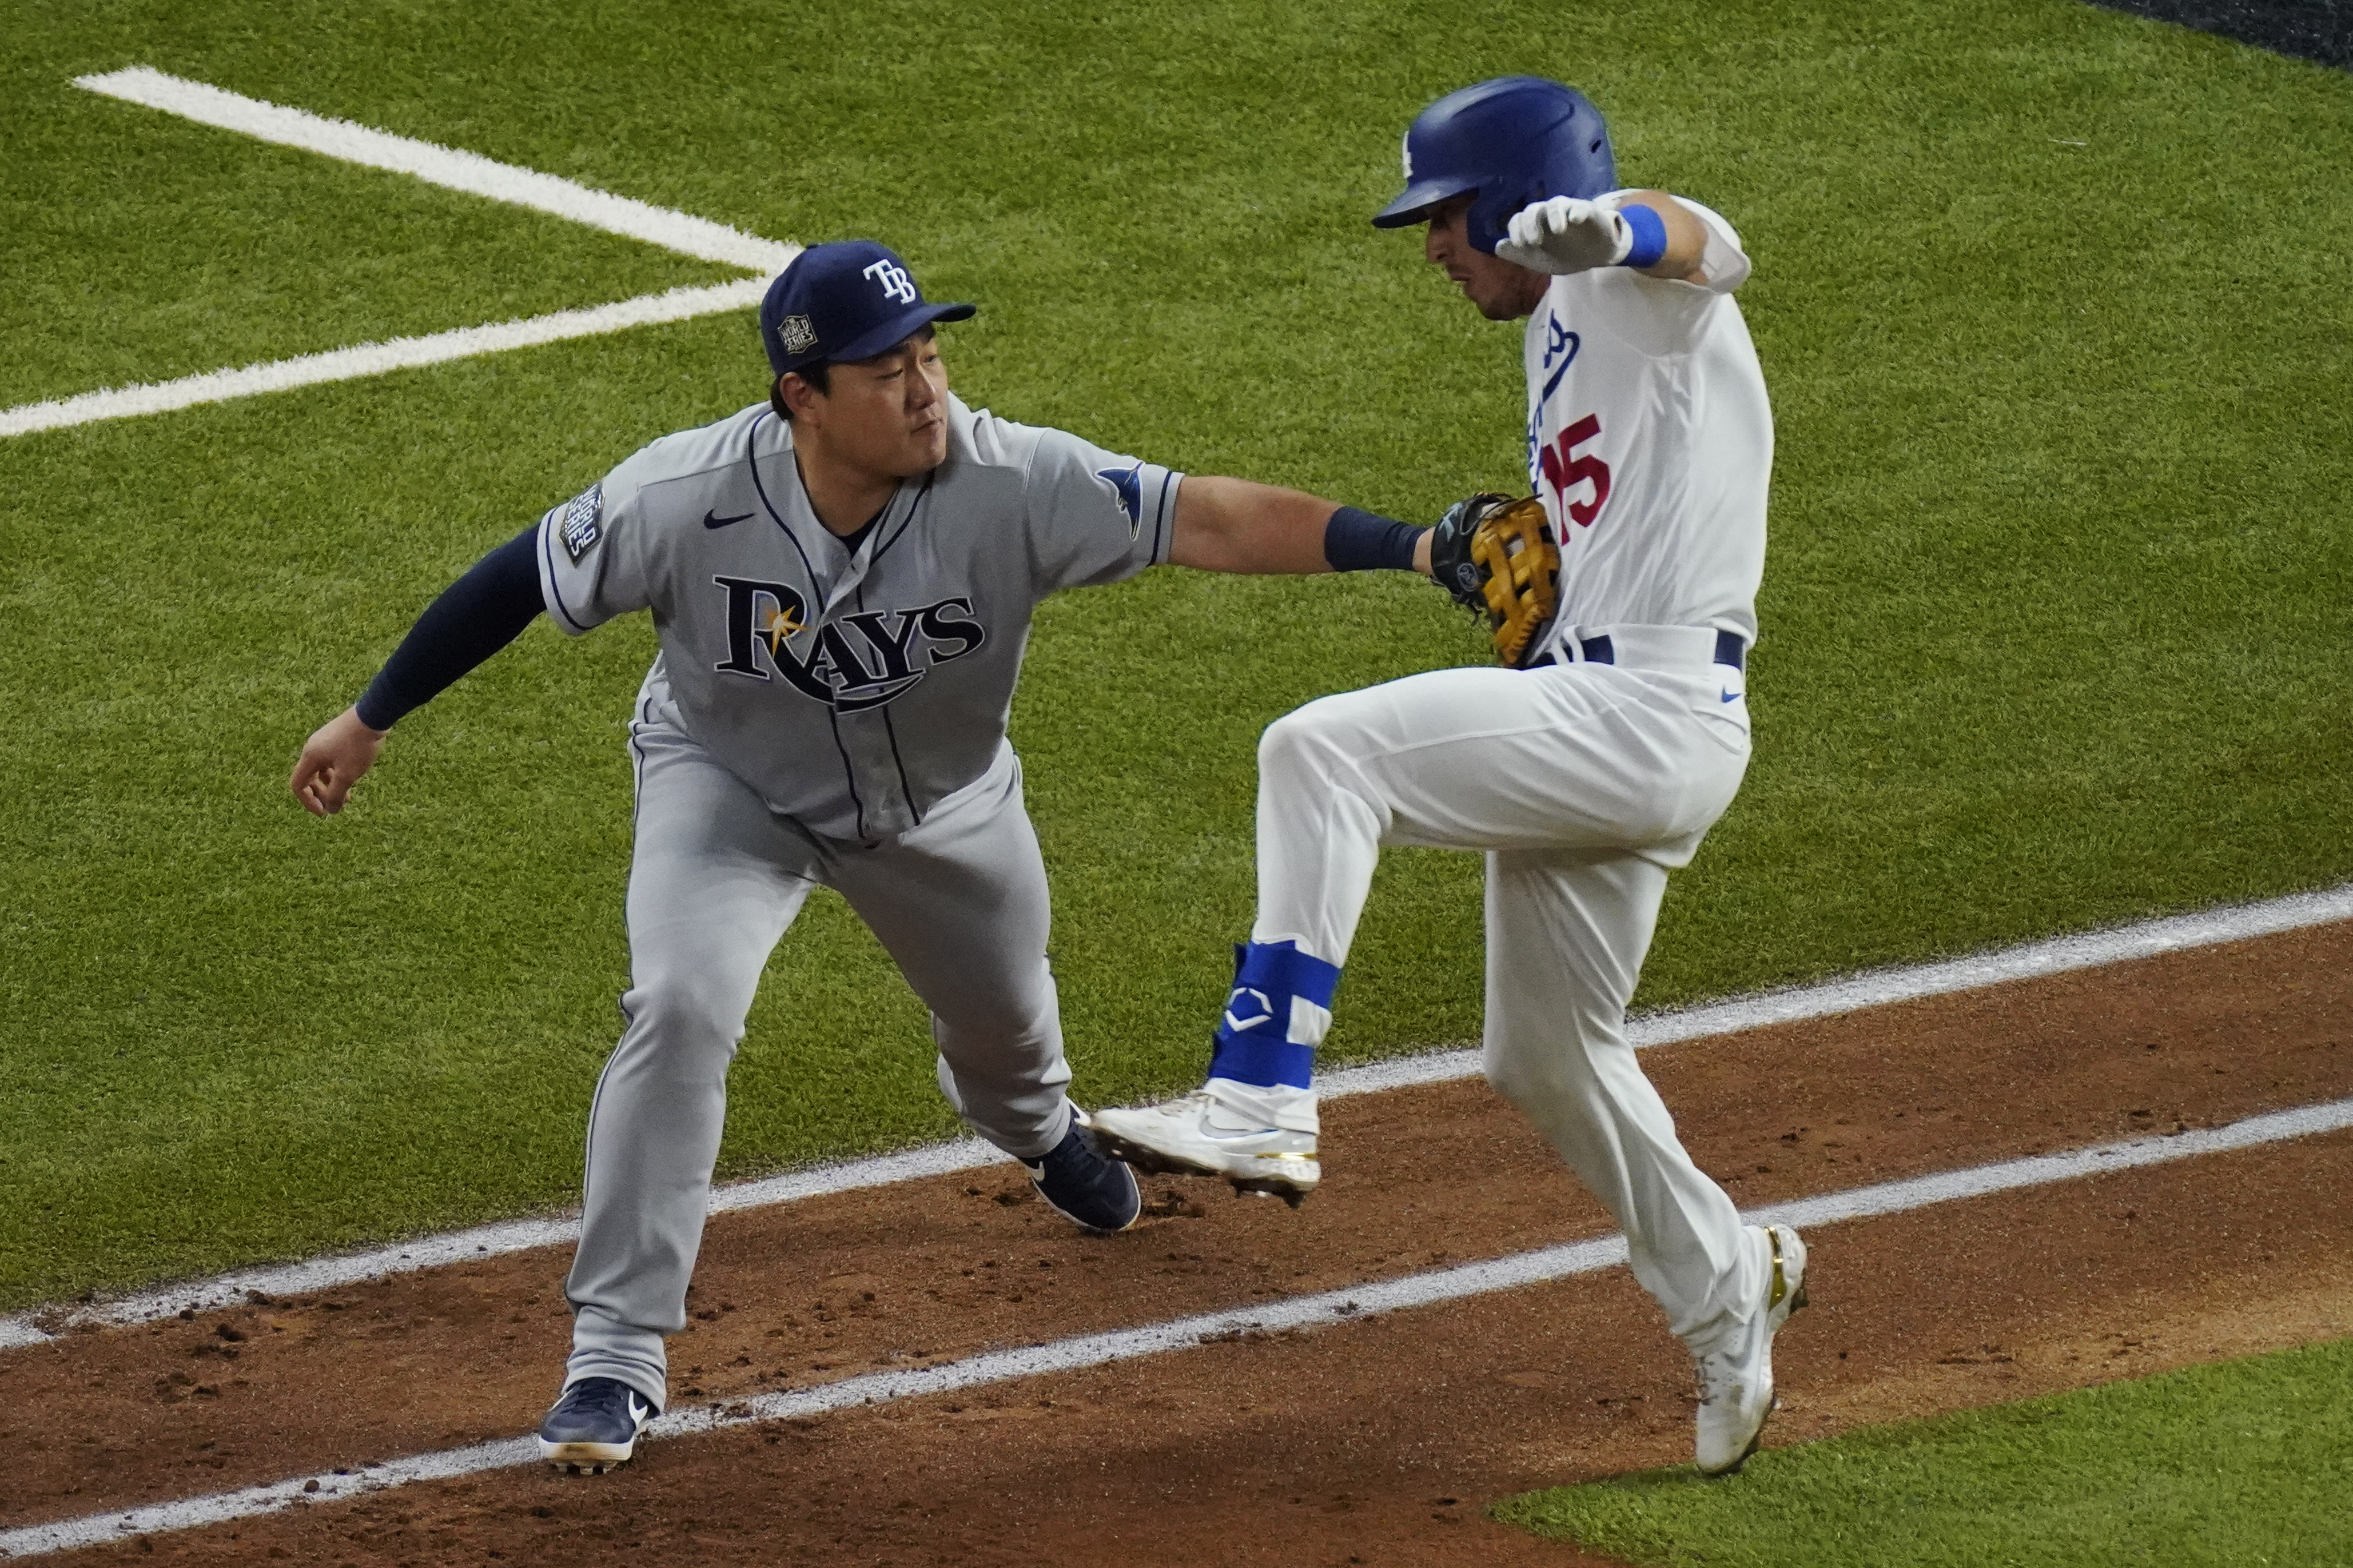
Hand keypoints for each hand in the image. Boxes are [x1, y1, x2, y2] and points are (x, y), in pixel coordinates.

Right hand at [291, 706, 388, 816]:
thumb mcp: (347, 775)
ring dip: (333, 785)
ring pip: (323, 770)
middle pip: (309, 778)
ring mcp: (325, 741)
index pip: (298, 785)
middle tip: (338, 805)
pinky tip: (354, 778)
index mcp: (310, 757)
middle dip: (322, 795)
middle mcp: (313, 748)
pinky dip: (339, 773)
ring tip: (350, 796)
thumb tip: (331, 810)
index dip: (308, 801)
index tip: (324, 812)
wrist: (374, 714)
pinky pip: (332, 761)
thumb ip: (336, 795)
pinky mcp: (337, 737)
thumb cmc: (358, 746)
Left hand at [1495, 197, 1631, 274]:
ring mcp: (1568, 210)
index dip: (1516, 230)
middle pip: (1534, 209)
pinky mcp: (1588, 211)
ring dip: (1553, 216)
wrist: (1593, 258)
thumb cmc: (1563, 255)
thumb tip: (1498, 246)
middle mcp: (1548, 213)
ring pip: (1555, 204)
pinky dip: (1576, 211)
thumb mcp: (1539, 260)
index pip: (1519, 219)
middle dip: (1530, 224)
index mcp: (1534, 224)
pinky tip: (1575, 220)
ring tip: (1557, 231)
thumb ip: (1518, 254)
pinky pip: (1580, 206)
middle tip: (1534, 241)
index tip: (1519, 244)